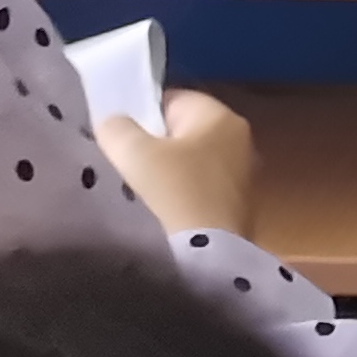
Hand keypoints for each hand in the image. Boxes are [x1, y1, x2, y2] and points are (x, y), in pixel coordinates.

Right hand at [97, 90, 258, 237]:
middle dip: (155, 146)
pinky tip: (162, 212)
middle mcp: (240, 138)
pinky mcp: (239, 205)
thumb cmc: (173, 193)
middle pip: (184, 132)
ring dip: (169, 174)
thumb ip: (118, 129)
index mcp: (221, 116)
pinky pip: (201, 189)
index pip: (174, 100)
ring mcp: (243, 173)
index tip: (119, 137)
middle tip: (125, 164)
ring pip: (193, 162)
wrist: (207, 257)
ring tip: (140, 191)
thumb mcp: (135, 155)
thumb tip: (114, 121)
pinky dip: (182, 195)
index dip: (142, 114)